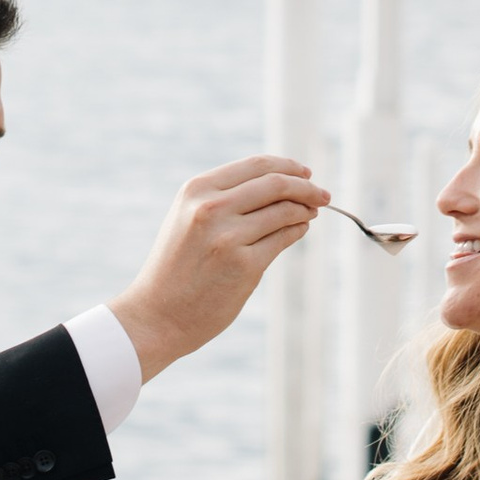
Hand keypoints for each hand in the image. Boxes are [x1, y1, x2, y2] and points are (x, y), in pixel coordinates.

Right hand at [107, 155, 325, 383]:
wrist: (157, 314)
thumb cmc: (177, 266)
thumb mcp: (188, 218)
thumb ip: (225, 197)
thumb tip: (278, 183)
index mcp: (196, 189)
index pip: (256, 165)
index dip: (288, 166)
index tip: (305, 172)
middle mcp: (212, 207)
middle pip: (276, 183)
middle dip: (306, 186)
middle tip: (322, 194)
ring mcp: (229, 236)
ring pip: (284, 211)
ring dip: (305, 210)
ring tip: (311, 213)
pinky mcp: (245, 265)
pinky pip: (283, 239)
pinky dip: (298, 231)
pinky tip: (300, 230)